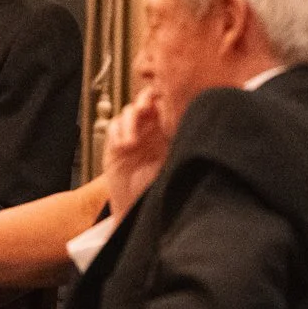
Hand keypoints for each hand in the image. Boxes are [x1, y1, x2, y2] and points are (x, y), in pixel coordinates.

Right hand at [103, 88, 169, 216]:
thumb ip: (181, 142)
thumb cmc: (159, 189)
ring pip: (128, 112)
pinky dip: (117, 133)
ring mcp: (132, 135)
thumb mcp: (175, 163)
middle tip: (145, 109)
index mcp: (168, 131)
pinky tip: (123, 146)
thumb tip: (195, 122)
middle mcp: (150, 130)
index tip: (166, 105)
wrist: (138, 209)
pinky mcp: (115, 144)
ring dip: (129, 122)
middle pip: (146, 101)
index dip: (165, 99)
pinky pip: (113, 127)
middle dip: (144, 100)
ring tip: (132, 142)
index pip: (166, 104)